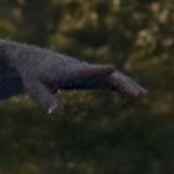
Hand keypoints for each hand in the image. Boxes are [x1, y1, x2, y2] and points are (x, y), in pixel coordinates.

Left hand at [11, 43, 146, 116]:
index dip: (97, 70)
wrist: (31, 60)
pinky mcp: (87, 75)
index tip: (112, 68)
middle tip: (139, 94)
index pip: (84, 71)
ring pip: (111, 77)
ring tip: (142, 95)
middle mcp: (80, 69)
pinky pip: (108, 81)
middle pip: (106, 76)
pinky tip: (133, 93)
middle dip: (122, 84)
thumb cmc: (32, 76)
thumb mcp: (34, 88)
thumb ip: (44, 100)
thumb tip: (55, 113)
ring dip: (126, 85)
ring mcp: (86, 71)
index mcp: (67, 71)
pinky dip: (120, 86)